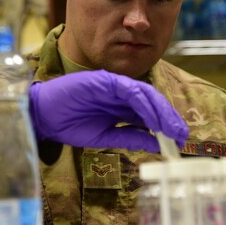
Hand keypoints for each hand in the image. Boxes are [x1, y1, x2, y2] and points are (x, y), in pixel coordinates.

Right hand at [28, 70, 188, 152]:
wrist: (44, 116)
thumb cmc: (71, 125)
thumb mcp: (106, 137)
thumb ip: (131, 138)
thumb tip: (157, 145)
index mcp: (122, 106)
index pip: (150, 113)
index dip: (166, 124)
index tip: (179, 140)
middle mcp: (121, 94)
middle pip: (152, 102)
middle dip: (168, 118)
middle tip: (181, 135)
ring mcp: (113, 84)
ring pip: (145, 93)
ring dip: (160, 110)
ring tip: (171, 128)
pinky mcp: (104, 79)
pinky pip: (129, 89)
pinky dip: (142, 102)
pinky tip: (151, 117)